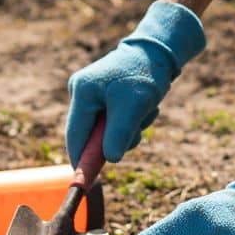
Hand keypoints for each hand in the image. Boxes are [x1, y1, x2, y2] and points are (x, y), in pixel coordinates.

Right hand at [65, 1, 204, 165]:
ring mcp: (91, 93)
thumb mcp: (134, 106)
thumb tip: (109, 160)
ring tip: (146, 111)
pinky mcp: (104, 96)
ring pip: (106, 130)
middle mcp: (81, 91)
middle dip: (115, 139)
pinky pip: (114, 121)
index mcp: (82, 92)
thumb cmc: (145, 74)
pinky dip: (131, 121)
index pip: (75, 136)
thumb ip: (118, 133)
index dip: (81, 161)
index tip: (86, 183)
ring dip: (128, 130)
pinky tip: (144, 106)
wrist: (159, 51)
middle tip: (136, 131)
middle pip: (90, 135)